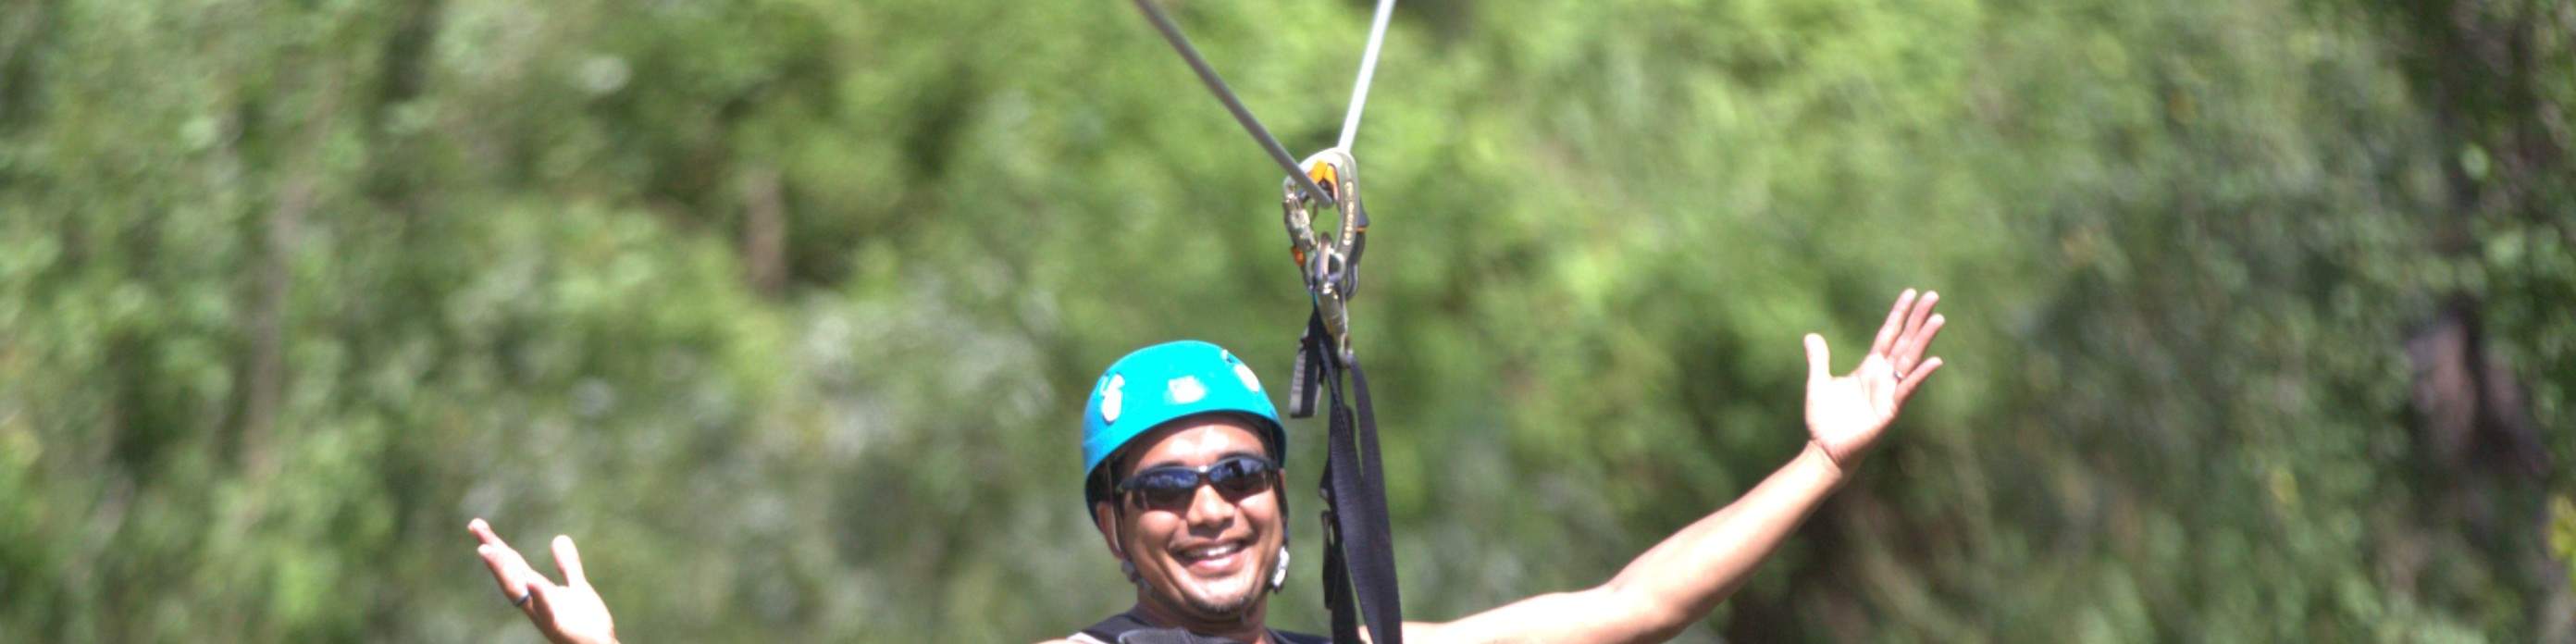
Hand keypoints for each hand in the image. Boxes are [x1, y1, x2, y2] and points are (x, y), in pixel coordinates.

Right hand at [469, 518, 618, 643]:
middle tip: (475, 527)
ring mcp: (542, 615)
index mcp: (537, 590)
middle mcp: (533, 602)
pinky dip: (538, 595)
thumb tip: (558, 537)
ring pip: (516, 591)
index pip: (513, 564)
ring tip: (487, 548)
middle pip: (509, 573)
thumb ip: (567, 565)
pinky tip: (531, 581)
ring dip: (501, 570)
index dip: (496, 545)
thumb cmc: (586, 623)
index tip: (478, 525)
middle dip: (492, 551)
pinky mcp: (557, 627)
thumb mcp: (577, 587)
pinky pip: (545, 611)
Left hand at [1803, 288, 1946, 468]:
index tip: (1912, 293)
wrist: (1824, 450)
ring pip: (1910, 360)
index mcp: (1870, 368)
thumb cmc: (1824, 420)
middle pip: (1905, 341)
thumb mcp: (1818, 382)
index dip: (1899, 314)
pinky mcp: (1890, 411)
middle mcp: (1884, 377)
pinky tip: (1934, 361)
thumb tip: (1811, 335)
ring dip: (1924, 340)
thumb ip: (1819, 359)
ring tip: (1938, 319)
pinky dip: (1919, 376)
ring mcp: (1889, 392)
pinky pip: (1907, 390)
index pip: (1888, 334)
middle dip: (1918, 319)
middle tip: (1934, 295)